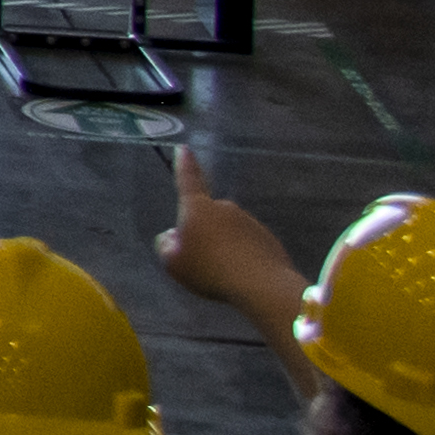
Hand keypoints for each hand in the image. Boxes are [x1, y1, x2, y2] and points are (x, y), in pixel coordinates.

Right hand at [159, 151, 306, 329]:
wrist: (261, 286)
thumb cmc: (209, 271)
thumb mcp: (173, 263)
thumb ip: (166, 246)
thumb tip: (173, 236)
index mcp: (198, 208)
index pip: (188, 180)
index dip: (184, 164)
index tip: (184, 148)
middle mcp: (225, 208)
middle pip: (208, 216)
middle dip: (203, 231)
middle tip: (199, 258)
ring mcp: (249, 222)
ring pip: (228, 232)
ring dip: (223, 246)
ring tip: (221, 272)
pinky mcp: (267, 239)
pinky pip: (247, 245)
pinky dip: (241, 256)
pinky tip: (240, 276)